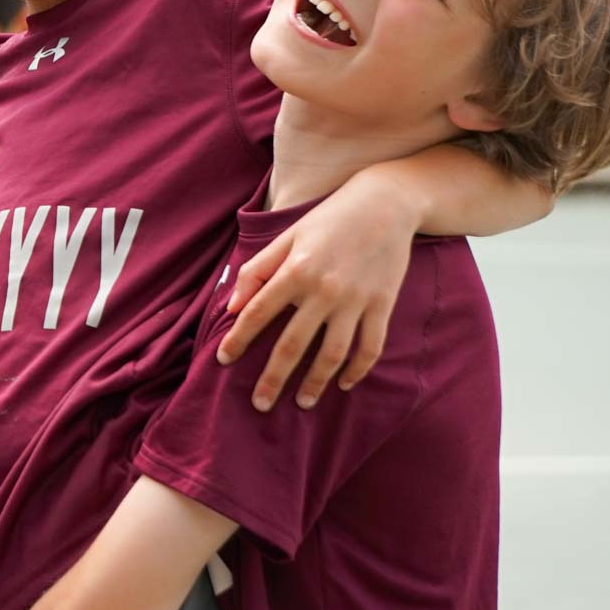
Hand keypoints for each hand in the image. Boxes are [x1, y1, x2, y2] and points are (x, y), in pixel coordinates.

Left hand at [219, 174, 414, 410]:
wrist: (385, 205)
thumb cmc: (328, 220)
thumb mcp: (286, 237)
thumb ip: (256, 270)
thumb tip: (232, 307)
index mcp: (295, 271)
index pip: (257, 314)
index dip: (238, 339)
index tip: (223, 360)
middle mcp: (324, 290)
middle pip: (292, 345)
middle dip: (273, 378)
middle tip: (259, 404)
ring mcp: (356, 301)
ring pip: (332, 355)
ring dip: (315, 382)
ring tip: (302, 403)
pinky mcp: (382, 305)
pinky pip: (370, 348)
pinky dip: (357, 370)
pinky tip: (343, 384)